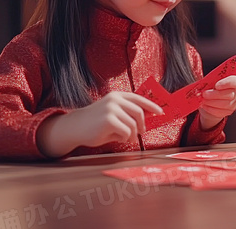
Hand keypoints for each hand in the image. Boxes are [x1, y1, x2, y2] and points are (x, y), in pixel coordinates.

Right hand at [37, 91, 162, 157]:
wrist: (74, 128)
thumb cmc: (95, 123)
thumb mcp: (113, 114)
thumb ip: (128, 114)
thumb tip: (148, 119)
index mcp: (117, 96)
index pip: (139, 99)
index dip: (152, 106)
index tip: (161, 112)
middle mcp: (114, 100)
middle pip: (139, 113)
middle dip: (142, 125)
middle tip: (141, 133)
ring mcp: (111, 109)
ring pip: (133, 124)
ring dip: (132, 134)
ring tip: (126, 138)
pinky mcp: (109, 120)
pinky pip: (126, 132)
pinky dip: (125, 138)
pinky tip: (118, 139)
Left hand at [199, 76, 235, 129]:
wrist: (212, 100)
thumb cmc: (212, 88)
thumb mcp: (211, 81)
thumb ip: (209, 81)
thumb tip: (202, 83)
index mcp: (234, 81)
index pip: (235, 82)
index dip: (226, 83)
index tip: (216, 85)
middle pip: (229, 95)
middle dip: (215, 95)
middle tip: (204, 94)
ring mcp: (235, 103)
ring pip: (225, 104)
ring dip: (212, 102)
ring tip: (203, 100)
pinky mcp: (230, 111)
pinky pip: (221, 112)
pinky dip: (211, 109)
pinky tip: (205, 106)